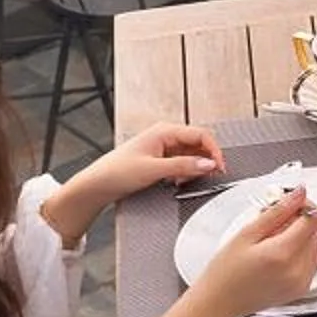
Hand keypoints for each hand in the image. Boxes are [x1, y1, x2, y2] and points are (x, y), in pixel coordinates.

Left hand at [82, 123, 226, 209]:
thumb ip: (183, 166)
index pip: (201, 135)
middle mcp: (165, 136)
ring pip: (191, 156)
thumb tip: (208, 164)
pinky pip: (182, 164)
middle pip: (198, 145)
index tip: (219, 167)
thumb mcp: (154, 170)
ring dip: (193, 168)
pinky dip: (184, 173)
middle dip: (205, 161)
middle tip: (209, 176)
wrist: (97, 185)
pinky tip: (178, 182)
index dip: (214, 151)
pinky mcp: (160, 161)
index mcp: (165, 131)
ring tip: (185, 181)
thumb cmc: (117, 172)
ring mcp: (163, 149)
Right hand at [197, 187, 316, 316]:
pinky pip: (312, 263)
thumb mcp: (247, 233)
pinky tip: (280, 256)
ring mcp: (301, 282)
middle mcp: (297, 270)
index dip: (304, 207)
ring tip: (274, 242)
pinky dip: (301, 254)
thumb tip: (299, 194)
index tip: (292, 205)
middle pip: (315, 233)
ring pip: (315, 247)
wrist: (219, 303)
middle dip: (300, 224)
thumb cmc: (226, 271)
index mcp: (283, 253)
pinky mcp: (301, 290)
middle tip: (275, 225)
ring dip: (301, 239)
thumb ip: (277, 211)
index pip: (313, 219)